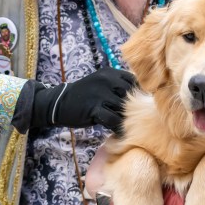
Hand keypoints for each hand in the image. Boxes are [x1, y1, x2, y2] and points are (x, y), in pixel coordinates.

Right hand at [13, 67, 136, 132]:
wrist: (60, 102)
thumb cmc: (86, 95)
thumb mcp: (102, 83)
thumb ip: (119, 86)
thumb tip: (143, 97)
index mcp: (111, 73)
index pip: (135, 82)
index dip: (140, 95)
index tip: (141, 106)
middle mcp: (107, 80)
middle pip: (131, 96)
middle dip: (134, 109)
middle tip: (137, 120)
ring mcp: (100, 94)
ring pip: (123, 109)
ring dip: (126, 120)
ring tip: (129, 128)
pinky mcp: (93, 108)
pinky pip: (112, 120)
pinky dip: (117, 128)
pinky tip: (118, 132)